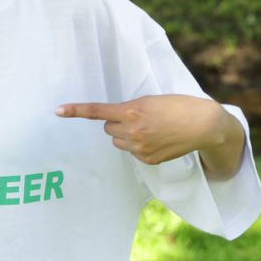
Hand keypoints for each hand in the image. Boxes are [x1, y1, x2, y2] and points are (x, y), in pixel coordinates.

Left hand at [55, 95, 232, 166]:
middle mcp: (132, 131)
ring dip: (126, 135)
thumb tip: (117, 120)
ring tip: (150, 129)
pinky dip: (139, 146)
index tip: (58, 110)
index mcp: (132, 111)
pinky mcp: (147, 159)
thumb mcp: (151, 100)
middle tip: (138, 117)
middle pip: (108, 128)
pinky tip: (157, 139)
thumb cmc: (178, 106)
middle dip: (117, 123)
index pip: (98, 111)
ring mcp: (139, 148)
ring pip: (118, 142)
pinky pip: (132, 152)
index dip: (76, 110)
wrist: (202, 124)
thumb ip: (131, 109)